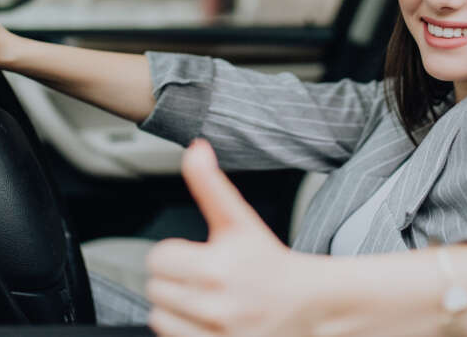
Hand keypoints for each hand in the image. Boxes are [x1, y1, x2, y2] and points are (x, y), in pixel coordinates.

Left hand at [146, 140, 326, 335]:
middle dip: (175, 280)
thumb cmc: (271, 262)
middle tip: (204, 278)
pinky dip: (183, 331)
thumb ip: (211, 184)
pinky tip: (207, 321)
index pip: (158, 257)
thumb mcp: (241, 220)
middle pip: (155, 288)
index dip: (176, 252)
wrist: (311, 307)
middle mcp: (216, 306)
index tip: (199, 254)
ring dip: (175, 308)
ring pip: (158, 317)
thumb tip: (195, 148)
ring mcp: (217, 335)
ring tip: (205, 300)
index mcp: (217, 268)